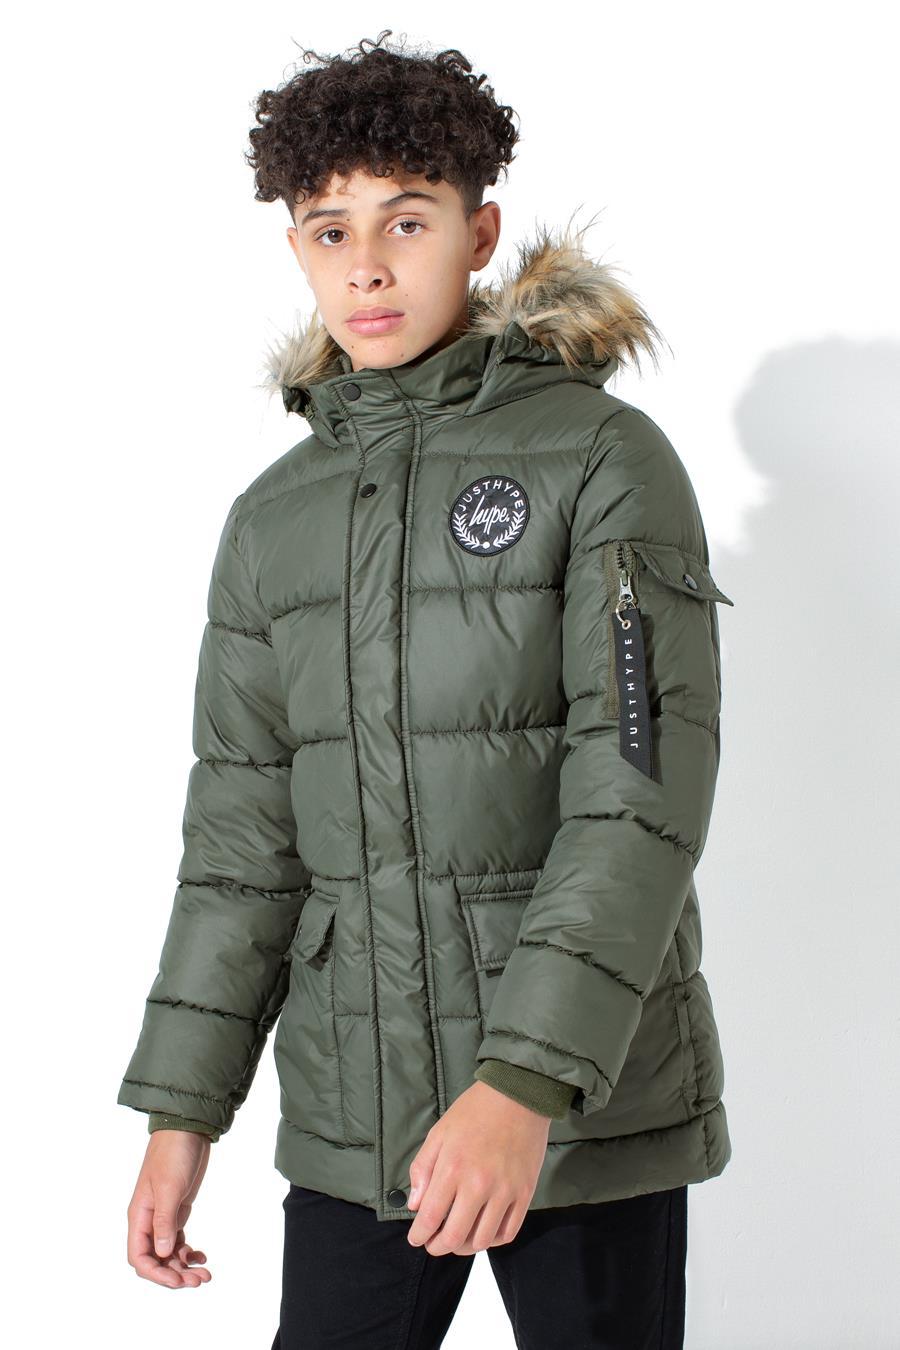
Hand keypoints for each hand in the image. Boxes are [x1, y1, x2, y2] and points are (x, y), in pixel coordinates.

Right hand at [126, 1130, 213, 1287]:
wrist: (188, 1129)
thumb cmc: (173, 1153)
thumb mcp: (169, 1187)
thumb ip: (165, 1220)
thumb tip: (162, 1253)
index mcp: (139, 1215)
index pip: (139, 1257)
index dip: (156, 1273)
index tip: (177, 1280)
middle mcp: (148, 1219)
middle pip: (156, 1259)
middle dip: (174, 1274)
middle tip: (199, 1280)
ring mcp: (163, 1215)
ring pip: (168, 1252)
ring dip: (183, 1266)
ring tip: (205, 1274)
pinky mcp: (177, 1210)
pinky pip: (178, 1240)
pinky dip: (188, 1251)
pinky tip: (201, 1256)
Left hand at [405, 1081, 550, 1254]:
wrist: (518, 1095)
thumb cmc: (474, 1112)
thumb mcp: (439, 1133)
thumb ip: (422, 1169)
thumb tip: (415, 1205)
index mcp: (452, 1168)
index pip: (430, 1218)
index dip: (420, 1235)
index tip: (416, 1239)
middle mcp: (478, 1185)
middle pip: (455, 1237)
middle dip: (438, 1247)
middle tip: (434, 1244)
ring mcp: (504, 1191)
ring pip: (482, 1240)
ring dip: (465, 1248)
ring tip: (457, 1240)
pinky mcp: (525, 1193)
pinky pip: (509, 1232)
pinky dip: (493, 1241)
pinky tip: (483, 1233)